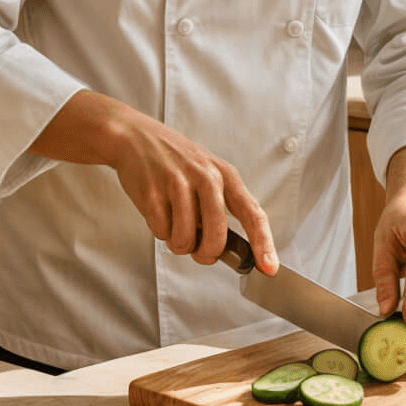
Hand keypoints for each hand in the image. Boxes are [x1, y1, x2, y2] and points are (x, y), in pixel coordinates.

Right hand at [31, 90, 278, 273]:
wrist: (136, 137)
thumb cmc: (176, 161)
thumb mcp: (208, 172)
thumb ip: (221, 206)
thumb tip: (232, 250)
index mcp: (225, 175)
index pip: (252, 213)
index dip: (263, 243)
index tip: (269, 268)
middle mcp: (206, 177)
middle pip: (216, 237)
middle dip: (206, 254)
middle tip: (199, 251)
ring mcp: (178, 184)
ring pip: (185, 240)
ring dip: (178, 243)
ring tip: (174, 223)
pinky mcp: (153, 192)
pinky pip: (161, 232)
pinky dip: (160, 231)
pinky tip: (159, 211)